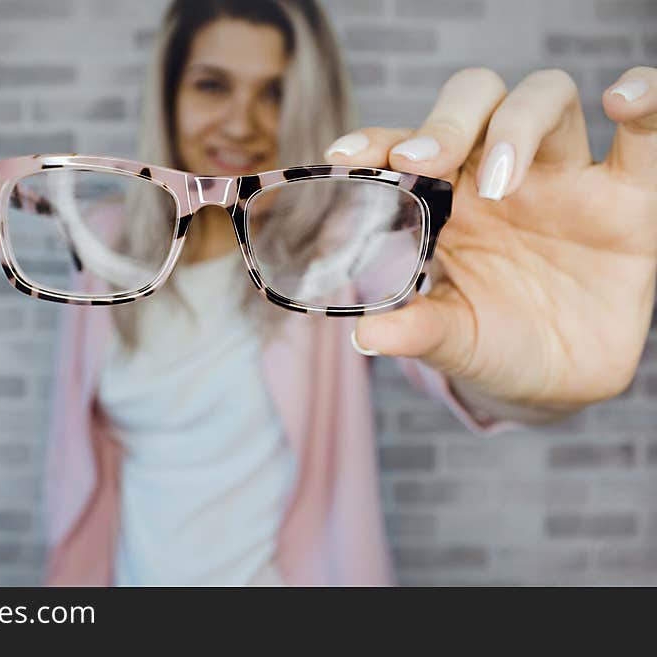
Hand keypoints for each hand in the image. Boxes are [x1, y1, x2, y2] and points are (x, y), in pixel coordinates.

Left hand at [326, 66, 656, 410]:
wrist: (556, 380)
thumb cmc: (492, 345)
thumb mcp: (452, 341)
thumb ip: (417, 331)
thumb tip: (366, 336)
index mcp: (446, 201)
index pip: (408, 147)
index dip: (377, 140)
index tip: (344, 155)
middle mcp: (499, 176)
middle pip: (474, 101)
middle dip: (445, 121)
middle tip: (421, 163)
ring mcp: (563, 179)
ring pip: (545, 98)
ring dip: (517, 123)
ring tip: (503, 181)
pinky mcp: (627, 197)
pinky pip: (647, 135)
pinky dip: (646, 99)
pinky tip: (623, 103)